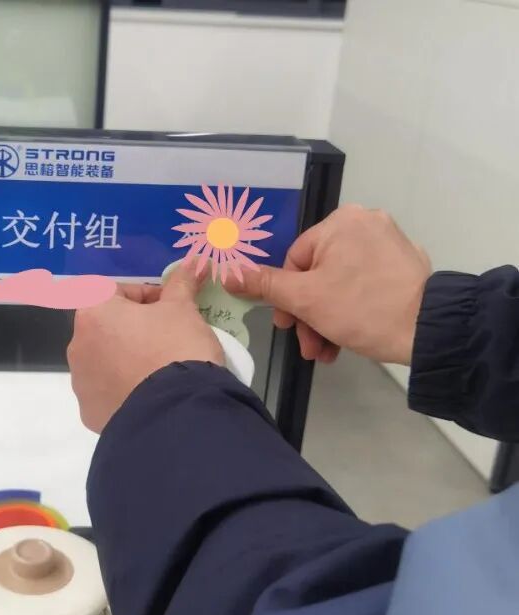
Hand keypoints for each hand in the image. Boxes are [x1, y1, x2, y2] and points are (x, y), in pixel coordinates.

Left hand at [68, 263, 224, 432]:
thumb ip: (182, 285)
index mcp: (93, 313)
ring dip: (127, 360)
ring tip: (161, 370)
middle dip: (136, 329)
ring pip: (105, 361)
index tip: (171, 308)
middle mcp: (77, 346)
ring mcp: (81, 382)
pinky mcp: (90, 413)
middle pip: (108, 327)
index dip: (148, 296)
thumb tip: (194, 263)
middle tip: (169, 338)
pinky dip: (125, 390)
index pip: (118, 291)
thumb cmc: (176, 349)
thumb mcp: (184, 310)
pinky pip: (107, 393)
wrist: (177, 413)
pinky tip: (150, 395)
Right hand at [224, 205, 430, 365]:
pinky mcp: (404, 265)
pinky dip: (351, 310)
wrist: (429, 330)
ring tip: (326, 351)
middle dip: (309, 314)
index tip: (290, 327)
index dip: (287, 298)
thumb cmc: (362, 308)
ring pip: (339, 282)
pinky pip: (364, 284)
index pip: (295, 261)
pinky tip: (346, 339)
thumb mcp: (304, 299)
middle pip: (317, 273)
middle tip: (309, 345)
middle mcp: (365, 223)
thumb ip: (263, 284)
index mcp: (340, 222)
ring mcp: (388, 243)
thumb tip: (226, 273)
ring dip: (326, 319)